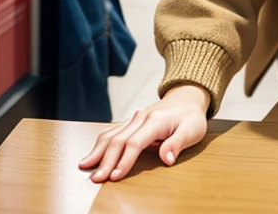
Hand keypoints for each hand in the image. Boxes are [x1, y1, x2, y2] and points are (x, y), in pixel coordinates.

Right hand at [79, 84, 209, 183]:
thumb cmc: (190, 116)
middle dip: (106, 160)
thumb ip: (178, 143)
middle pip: (119, 140)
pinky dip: (100, 144)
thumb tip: (167, 159)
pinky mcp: (131, 122)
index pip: (136, 142)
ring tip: (85, 166)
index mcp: (155, 120)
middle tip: (96, 179)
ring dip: (98, 151)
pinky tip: (93, 155)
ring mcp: (134, 119)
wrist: (187, 98)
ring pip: (112, 134)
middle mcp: (141, 117)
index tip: (115, 176)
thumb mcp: (192, 130)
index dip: (125, 161)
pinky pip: (112, 132)